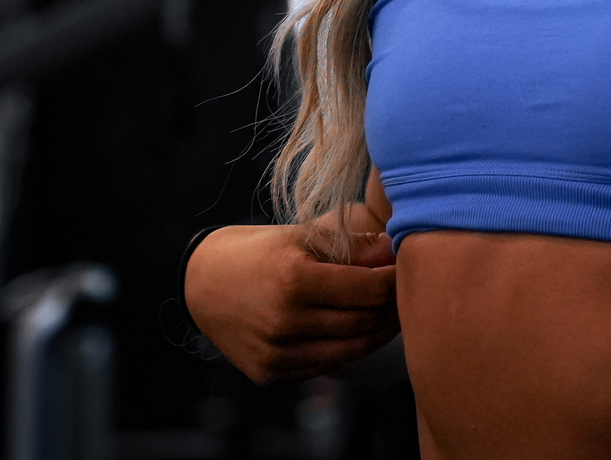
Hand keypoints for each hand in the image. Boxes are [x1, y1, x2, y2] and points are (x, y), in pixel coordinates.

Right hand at [184, 205, 397, 382]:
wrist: (202, 283)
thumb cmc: (258, 252)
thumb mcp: (302, 237)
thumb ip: (353, 247)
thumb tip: (396, 251)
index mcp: (295, 280)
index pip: (368, 290)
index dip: (395, 282)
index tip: (407, 271)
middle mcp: (285, 321)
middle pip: (362, 322)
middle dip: (391, 309)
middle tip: (408, 295)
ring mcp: (276, 353)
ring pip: (349, 352)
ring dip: (376, 335)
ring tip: (390, 318)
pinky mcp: (269, 373)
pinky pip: (323, 367)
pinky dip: (346, 351)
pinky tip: (358, 334)